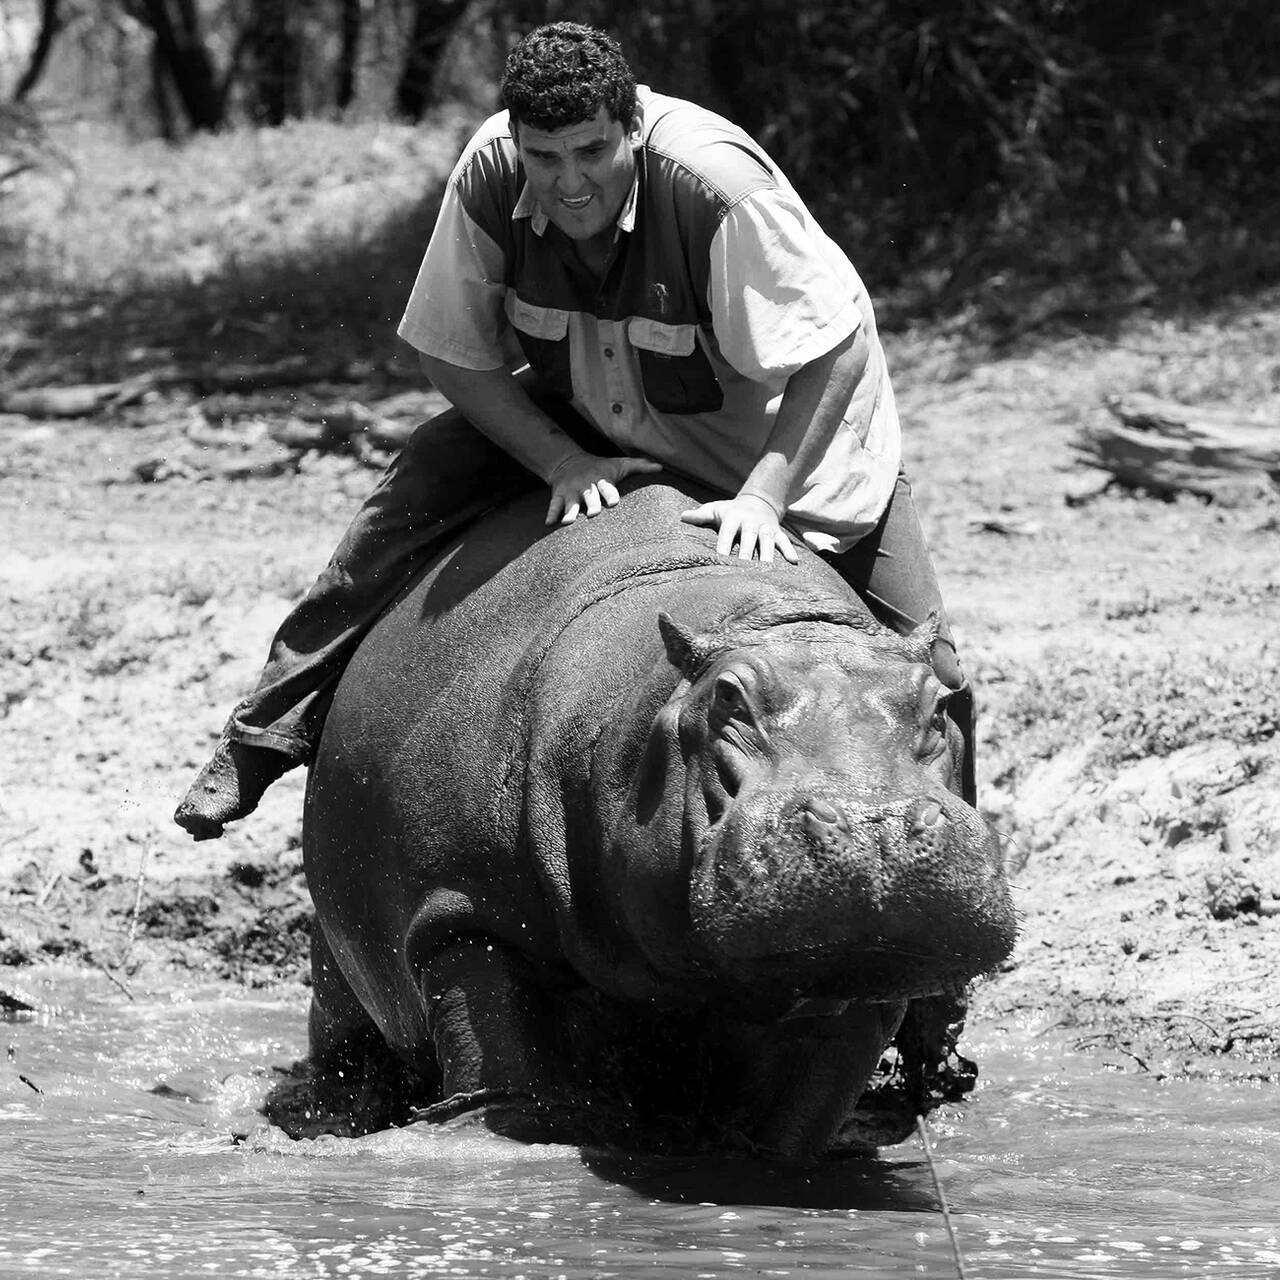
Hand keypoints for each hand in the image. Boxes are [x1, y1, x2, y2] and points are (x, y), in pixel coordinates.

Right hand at [545, 452, 662, 524]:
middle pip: (589, 496)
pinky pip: (553, 505)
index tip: (613, 502)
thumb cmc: (601, 468)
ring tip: (568, 522)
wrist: (569, 462)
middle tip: (592, 514)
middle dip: (590, 504)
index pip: (607, 487)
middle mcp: (586, 487)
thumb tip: (661, 467)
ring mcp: (571, 492)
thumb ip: (640, 466)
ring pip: (570, 503)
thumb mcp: (619, 465)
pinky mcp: (558, 495)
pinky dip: (551, 513)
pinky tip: (548, 523)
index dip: (610, 494)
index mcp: (602, 480)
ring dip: (569, 512)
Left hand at [680, 494, 797, 563]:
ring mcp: (766, 527)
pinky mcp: (777, 532)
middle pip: (749, 538)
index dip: (724, 546)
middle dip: (747, 553)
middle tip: (743, 569)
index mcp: (734, 517)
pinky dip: (789, 550)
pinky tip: (794, 562)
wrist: (758, 500)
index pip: (727, 533)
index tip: (719, 560)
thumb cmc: (730, 511)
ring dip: (767, 555)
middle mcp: (751, 522)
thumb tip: (682, 517)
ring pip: (767, 542)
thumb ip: (700, 515)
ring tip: (766, 571)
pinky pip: (785, 541)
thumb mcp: (715, 509)